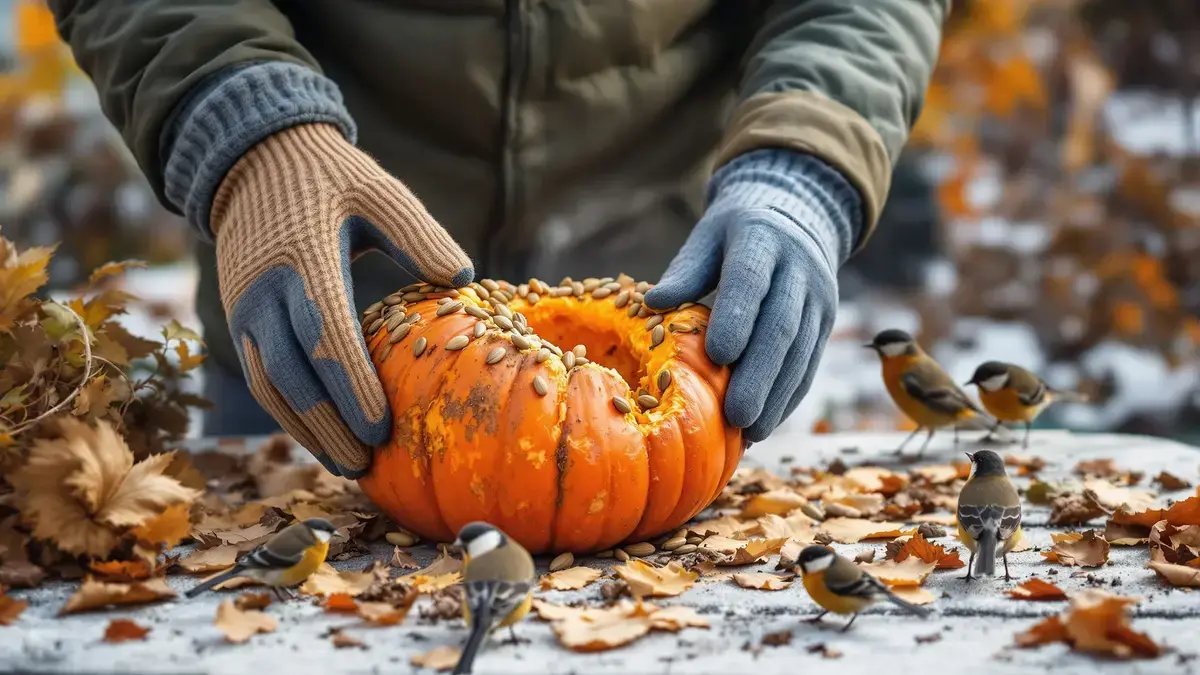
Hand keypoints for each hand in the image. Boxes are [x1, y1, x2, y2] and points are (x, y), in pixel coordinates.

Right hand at [212, 123, 472, 476]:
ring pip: (269, 384)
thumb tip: (463, 279)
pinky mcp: (238, 318)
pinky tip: (322, 437)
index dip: (352, 386)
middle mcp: (262, 289)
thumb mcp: (378, 189)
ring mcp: (243, 307)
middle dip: (329, 424)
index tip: (382, 426)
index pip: (325, 334)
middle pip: (293, 373)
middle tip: (367, 463)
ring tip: (346, 464)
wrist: (251, 161)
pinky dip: (288, 413)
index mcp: (302, 256)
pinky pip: (261, 376)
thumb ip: (418, 232)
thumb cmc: (331, 178)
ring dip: (305, 430)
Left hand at [644, 150, 859, 441]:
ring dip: (777, 396)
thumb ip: (686, 271)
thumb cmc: (735, 233)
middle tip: (736, 416)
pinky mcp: (825, 323)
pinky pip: (810, 364)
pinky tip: (767, 423)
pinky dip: (789, 397)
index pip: (751, 280)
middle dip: (760, 375)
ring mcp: (819, 299)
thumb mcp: (708, 238)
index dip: (738, 317)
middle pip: (782, 327)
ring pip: (801, 353)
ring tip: (752, 432)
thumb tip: (653, 302)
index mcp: (761, 241)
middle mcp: (799, 270)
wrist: (796, 213)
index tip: (718, 355)